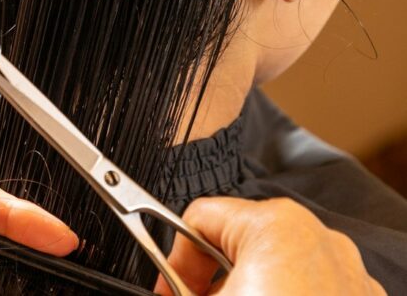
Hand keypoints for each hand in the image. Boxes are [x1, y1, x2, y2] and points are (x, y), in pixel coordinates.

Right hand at [154, 197, 383, 295]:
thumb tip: (162, 291)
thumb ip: (173, 290)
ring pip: (273, 271)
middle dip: (210, 284)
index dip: (173, 261)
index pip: (199, 220)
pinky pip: (306, 292)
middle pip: (237, 246)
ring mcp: (345, 277)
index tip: (166, 292)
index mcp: (275, 227)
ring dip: (245, 294)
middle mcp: (316, 242)